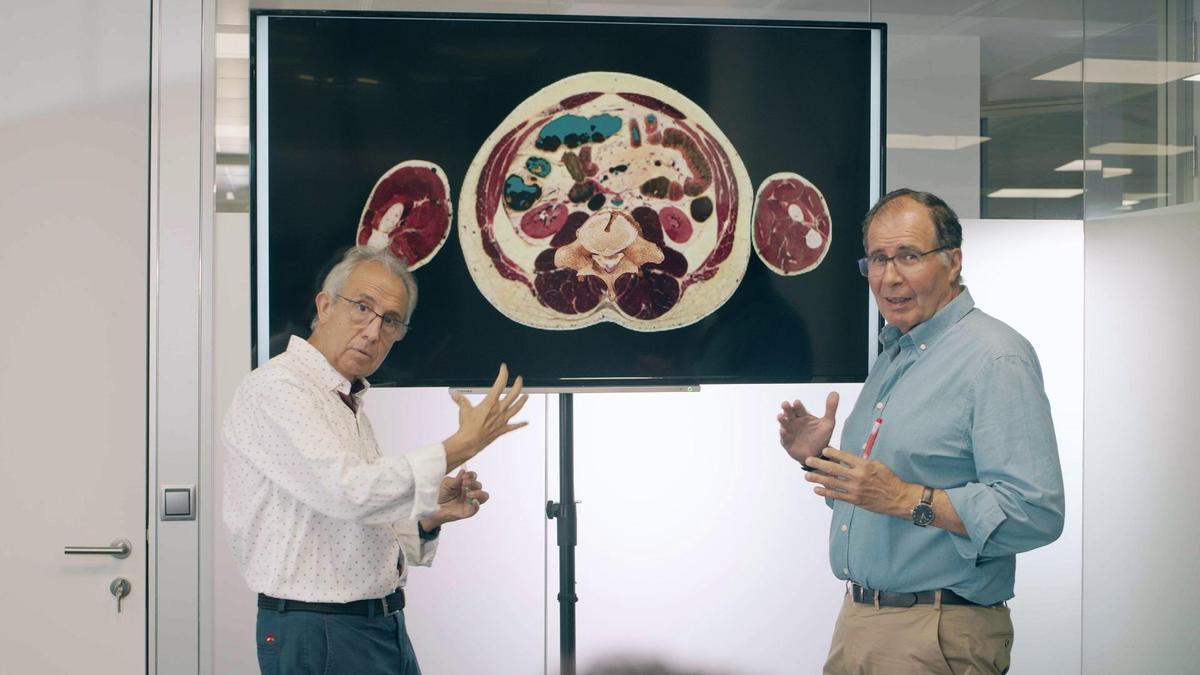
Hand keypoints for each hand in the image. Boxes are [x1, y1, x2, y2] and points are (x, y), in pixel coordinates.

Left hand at [421, 469, 489, 529]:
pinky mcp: (467, 511)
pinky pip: (476, 509)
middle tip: (464, 483)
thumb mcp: (446, 484)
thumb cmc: (440, 494)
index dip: (471, 475)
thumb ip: (455, 479)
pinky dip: (476, 505)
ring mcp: (469, 502)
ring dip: (478, 493)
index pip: (473, 477)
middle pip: (479, 485)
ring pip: (484, 496)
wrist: (433, 507)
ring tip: (468, 494)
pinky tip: (472, 501)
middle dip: (473, 483)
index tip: (464, 476)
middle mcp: (469, 492)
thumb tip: (463, 472)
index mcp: (464, 484)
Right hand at [444, 363, 528, 470]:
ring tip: (527, 396)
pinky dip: (520, 424)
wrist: (470, 442)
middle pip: (513, 394)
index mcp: (490, 402)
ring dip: (522, 401)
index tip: (504, 368)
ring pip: (517, 408)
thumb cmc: (467, 426)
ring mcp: (503, 420)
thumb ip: (460, 399)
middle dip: (518, 385)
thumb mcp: (464, 410)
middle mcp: (499, 410)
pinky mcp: (502, 429)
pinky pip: (514, 426)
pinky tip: (526, 422)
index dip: (503, 374)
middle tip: (520, 379)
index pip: (500, 384)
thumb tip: (454, 393)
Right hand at [778, 392, 838, 464]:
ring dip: (782, 420)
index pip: (799, 408)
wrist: (818, 455)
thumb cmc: (821, 437)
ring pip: (784, 424)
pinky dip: (783, 434)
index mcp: (803, 416)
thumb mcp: (828, 423)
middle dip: (787, 409)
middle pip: (790, 414)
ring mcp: (790, 432)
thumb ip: (831, 408)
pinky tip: (783, 431)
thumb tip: (835, 392)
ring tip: (780, 416)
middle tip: (785, 404)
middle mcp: (795, 422)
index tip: (797, 402)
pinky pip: (784, 438)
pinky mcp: (787, 442)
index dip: (798, 405)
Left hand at [802, 447, 919, 516]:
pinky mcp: (855, 500)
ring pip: (832, 483)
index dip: (832, 453)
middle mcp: (858, 476)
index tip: (823, 450)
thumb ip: (861, 462)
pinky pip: (837, 495)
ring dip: (818, 478)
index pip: (844, 456)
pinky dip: (825, 492)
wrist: (899, 498)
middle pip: (834, 469)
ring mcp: (855, 489)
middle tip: (808, 460)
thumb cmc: (888, 479)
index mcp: (864, 465)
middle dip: (819, 464)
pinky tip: (816, 489)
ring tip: (807, 475)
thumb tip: (845, 458)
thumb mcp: (877, 465)